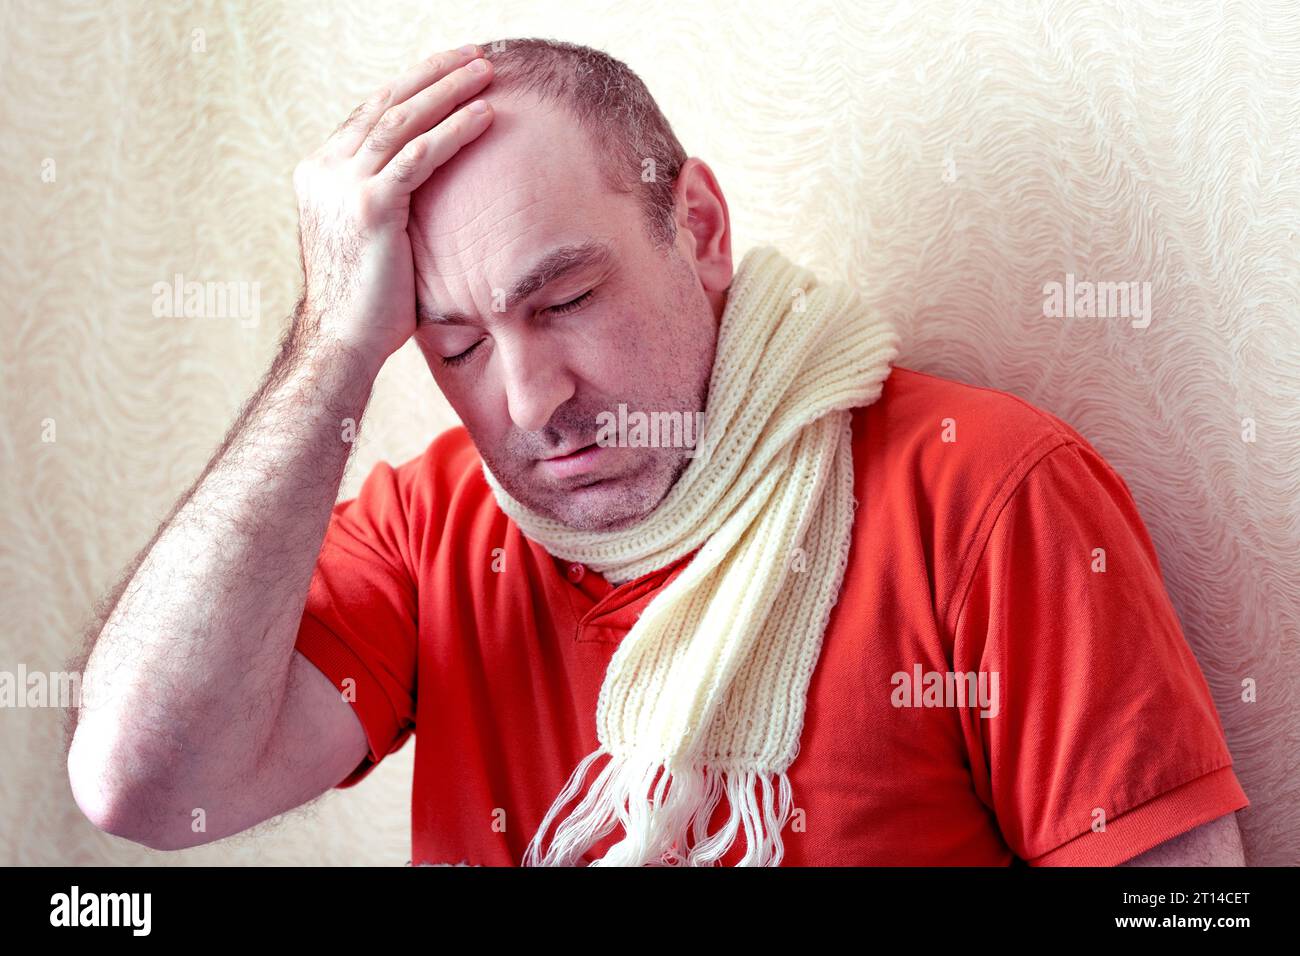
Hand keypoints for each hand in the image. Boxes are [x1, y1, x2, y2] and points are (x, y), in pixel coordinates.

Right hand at [290, 44, 493, 366]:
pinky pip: (419, 156)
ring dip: (448, 90)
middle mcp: (324, 170)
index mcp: (319, 172)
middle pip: (385, 104)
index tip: (451, 70)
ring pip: (403, 120)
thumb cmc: (367, 303)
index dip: (412, 87)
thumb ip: (387, 202)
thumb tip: (426, 186)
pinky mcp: (370, 207)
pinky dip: (454, 131)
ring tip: (486, 71)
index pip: (371, 114)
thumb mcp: (370, 238)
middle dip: (433, 74)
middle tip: (473, 55)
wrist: (343, 343)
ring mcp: (342, 185)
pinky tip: (484, 115)